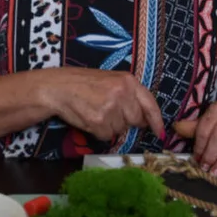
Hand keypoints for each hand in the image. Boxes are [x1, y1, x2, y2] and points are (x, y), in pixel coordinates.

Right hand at [38, 68, 164, 143]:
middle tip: (109, 112)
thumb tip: (144, 119)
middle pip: (135, 120)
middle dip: (125, 121)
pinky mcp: (99, 121)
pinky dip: (99, 131)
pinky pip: (107, 136)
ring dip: (110, 126)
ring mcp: (111, 108)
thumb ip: (129, 94)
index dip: (156, 120)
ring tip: (95, 111)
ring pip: (120, 130)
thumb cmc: (82, 83)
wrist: (57, 87)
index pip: (150, 104)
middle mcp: (122, 93)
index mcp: (127, 80)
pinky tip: (89, 118)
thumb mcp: (110, 80)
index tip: (159, 131)